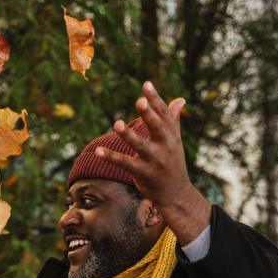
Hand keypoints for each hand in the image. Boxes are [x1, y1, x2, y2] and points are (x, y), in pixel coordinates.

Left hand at [94, 81, 211, 243]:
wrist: (176, 193)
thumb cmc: (172, 163)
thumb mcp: (175, 141)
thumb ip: (173, 120)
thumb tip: (180, 99)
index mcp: (171, 135)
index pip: (163, 114)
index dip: (155, 99)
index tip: (146, 84)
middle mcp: (165, 146)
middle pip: (156, 127)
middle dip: (148, 114)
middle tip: (139, 101)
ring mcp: (155, 160)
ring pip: (140, 145)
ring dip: (128, 135)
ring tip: (117, 123)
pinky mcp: (143, 173)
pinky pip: (125, 163)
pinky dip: (111, 157)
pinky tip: (98, 150)